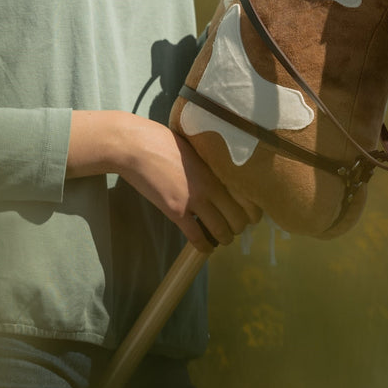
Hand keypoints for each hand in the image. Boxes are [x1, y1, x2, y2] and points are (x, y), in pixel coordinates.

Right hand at [67, 112, 259, 251]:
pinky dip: (204, 246)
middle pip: (237, 218)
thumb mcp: (194, 146)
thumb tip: (219, 168)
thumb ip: (209, 162)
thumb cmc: (162, 140)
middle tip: (234, 227)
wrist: (135, 146)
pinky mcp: (175, 211)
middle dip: (238, 227)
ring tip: (221, 238)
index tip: (249, 214)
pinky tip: (206, 247)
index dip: (251, 210)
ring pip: (221, 231)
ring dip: (223, 238)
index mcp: (216, 169)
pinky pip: (196, 237)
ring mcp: (193, 201)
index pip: (246, 197)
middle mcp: (210, 187)